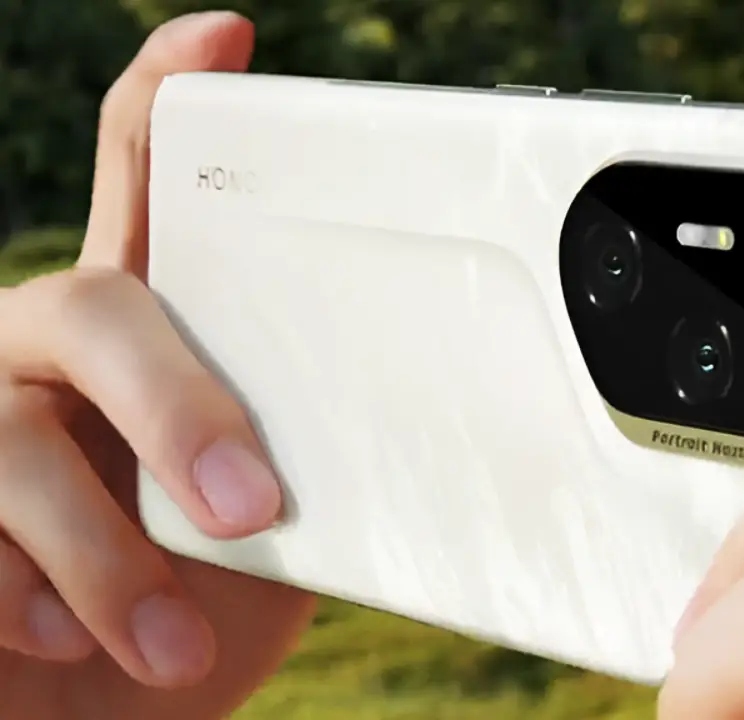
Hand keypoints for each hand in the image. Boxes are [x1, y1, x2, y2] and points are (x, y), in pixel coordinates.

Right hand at [0, 13, 313, 719]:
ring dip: (103, 552)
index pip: (144, 193)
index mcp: (142, 347)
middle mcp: (44, 360)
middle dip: (175, 405)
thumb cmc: (182, 633)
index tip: (225, 37)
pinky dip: (17, 598)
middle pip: (95, 306)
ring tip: (170, 645)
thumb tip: (422, 457)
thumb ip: (301, 478)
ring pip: (7, 437)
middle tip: (245, 506)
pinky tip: (62, 647)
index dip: (166, 102)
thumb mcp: (269, 553)